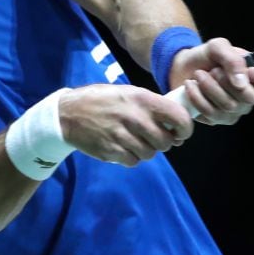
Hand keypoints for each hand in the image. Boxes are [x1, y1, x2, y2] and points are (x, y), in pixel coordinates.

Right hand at [58, 84, 194, 166]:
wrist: (68, 113)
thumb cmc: (102, 100)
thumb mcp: (128, 93)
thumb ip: (151, 105)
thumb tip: (175, 122)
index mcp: (143, 99)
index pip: (178, 118)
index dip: (185, 129)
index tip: (181, 133)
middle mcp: (135, 118)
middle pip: (165, 142)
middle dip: (163, 142)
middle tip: (154, 137)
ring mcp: (123, 136)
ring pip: (150, 154)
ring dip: (146, 150)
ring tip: (134, 140)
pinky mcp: (112, 151)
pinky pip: (134, 161)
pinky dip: (131, 157)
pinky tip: (122, 146)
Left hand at [169, 37, 253, 124]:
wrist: (184, 67)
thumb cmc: (207, 56)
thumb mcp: (218, 47)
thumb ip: (232, 59)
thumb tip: (243, 81)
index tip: (252, 71)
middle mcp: (251, 95)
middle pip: (250, 98)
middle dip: (226, 82)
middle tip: (212, 70)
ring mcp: (236, 110)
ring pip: (228, 107)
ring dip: (208, 88)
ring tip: (198, 75)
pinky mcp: (218, 119)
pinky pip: (211, 114)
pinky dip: (197, 98)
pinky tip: (191, 87)